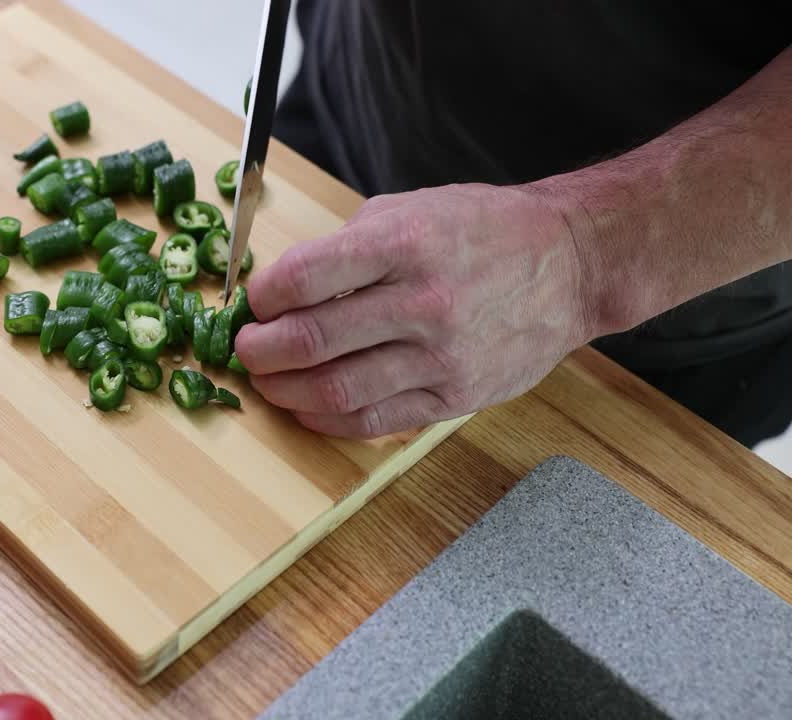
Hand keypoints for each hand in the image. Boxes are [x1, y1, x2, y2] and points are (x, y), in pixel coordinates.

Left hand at [234, 182, 595, 437]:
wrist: (571, 264)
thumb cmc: (483, 230)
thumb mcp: (410, 209)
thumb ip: (346, 246)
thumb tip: (283, 287)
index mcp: (404, 244)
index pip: (302, 278)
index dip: (262, 297)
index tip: (254, 303)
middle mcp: (421, 302)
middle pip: (309, 341)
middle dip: (259, 350)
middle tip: (246, 348)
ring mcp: (440, 357)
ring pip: (334, 390)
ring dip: (284, 391)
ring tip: (269, 380)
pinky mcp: (454, 397)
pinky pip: (372, 421)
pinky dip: (325, 419)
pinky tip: (307, 407)